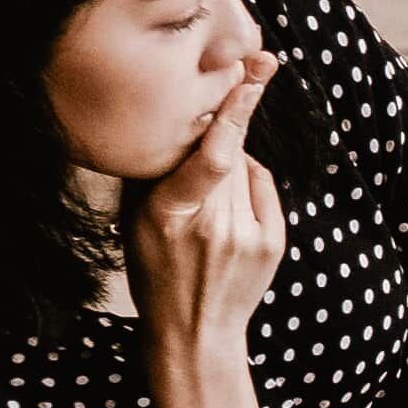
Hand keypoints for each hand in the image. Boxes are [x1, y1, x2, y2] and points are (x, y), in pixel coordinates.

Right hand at [125, 56, 288, 377]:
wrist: (194, 332)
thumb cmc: (155, 270)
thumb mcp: (134, 221)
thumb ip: (153, 170)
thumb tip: (180, 114)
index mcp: (170, 216)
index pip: (212, 156)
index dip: (233, 113)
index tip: (250, 74)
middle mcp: (214, 225)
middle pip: (229, 151)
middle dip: (221, 128)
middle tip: (217, 112)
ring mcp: (248, 235)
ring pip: (245, 165)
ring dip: (228, 166)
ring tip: (206, 203)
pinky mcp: (273, 242)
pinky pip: (262, 186)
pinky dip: (247, 186)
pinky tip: (227, 213)